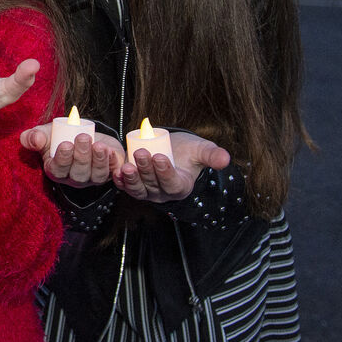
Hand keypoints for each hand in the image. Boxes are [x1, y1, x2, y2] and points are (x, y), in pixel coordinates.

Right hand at [20, 124, 125, 186]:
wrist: (83, 132)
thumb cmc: (60, 135)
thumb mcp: (45, 133)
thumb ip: (34, 137)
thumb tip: (33, 139)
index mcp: (56, 170)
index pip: (58, 170)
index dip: (62, 159)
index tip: (66, 144)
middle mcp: (74, 177)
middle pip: (79, 174)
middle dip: (82, 157)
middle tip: (83, 138)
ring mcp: (92, 177)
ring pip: (96, 175)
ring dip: (99, 160)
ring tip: (99, 145)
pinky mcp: (109, 172)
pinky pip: (112, 172)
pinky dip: (113, 163)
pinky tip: (111, 151)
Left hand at [114, 132, 230, 202]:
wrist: (170, 149)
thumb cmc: (188, 151)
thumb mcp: (202, 151)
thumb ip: (212, 155)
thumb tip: (225, 159)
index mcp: (180, 186)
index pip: (172, 183)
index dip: (165, 172)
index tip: (160, 157)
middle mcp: (163, 193)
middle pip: (153, 184)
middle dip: (146, 169)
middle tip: (141, 153)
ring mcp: (147, 191)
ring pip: (138, 188)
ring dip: (131, 178)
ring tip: (125, 166)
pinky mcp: (133, 185)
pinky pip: (125, 186)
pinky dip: (119, 181)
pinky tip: (115, 171)